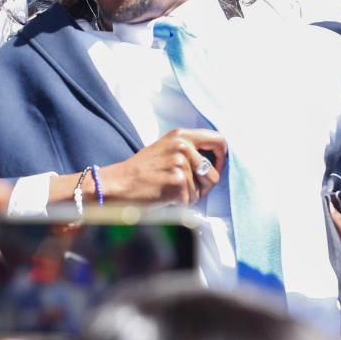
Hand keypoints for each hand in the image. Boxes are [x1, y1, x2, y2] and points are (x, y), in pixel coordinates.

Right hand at [99, 128, 226, 204]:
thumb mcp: (165, 148)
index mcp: (181, 135)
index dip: (222, 158)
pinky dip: (180, 204)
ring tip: (169, 191)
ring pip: (203, 190)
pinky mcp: (178, 182)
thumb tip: (215, 160)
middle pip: (214, 173)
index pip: (219, 140)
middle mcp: (183, 146)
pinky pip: (191, 201)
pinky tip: (164, 197)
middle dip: (204, 187)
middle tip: (185, 189)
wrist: (118, 184)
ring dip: (190, 196)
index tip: (216, 168)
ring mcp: (180, 164)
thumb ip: (189, 149)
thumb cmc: (141, 170)